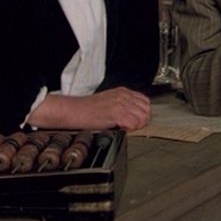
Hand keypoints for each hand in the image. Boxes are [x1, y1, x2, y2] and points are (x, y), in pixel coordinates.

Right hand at [29, 87, 151, 130]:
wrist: (73, 111)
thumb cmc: (87, 109)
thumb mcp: (109, 101)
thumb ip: (122, 104)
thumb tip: (133, 114)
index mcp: (123, 92)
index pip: (145, 101)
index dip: (143, 113)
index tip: (136, 120)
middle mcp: (124, 96)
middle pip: (146, 110)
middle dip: (142, 120)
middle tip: (132, 126)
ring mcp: (121, 104)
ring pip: (142, 117)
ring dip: (136, 125)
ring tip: (125, 128)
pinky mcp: (116, 113)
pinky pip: (133, 124)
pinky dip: (129, 129)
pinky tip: (120, 129)